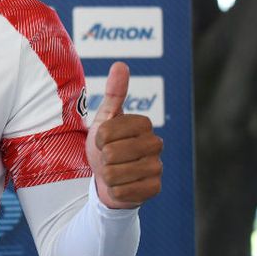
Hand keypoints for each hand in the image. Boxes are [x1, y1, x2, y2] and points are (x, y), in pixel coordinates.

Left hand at [86, 62, 162, 208]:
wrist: (108, 178)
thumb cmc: (106, 145)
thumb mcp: (105, 118)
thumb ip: (114, 93)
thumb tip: (120, 64)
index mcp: (144, 124)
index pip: (107, 132)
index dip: (99, 138)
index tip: (103, 140)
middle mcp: (156, 144)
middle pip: (112, 153)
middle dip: (102, 157)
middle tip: (108, 157)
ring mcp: (157, 167)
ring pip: (115, 173)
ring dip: (107, 174)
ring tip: (113, 171)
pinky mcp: (154, 188)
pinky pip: (122, 191)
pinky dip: (114, 190)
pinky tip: (121, 185)